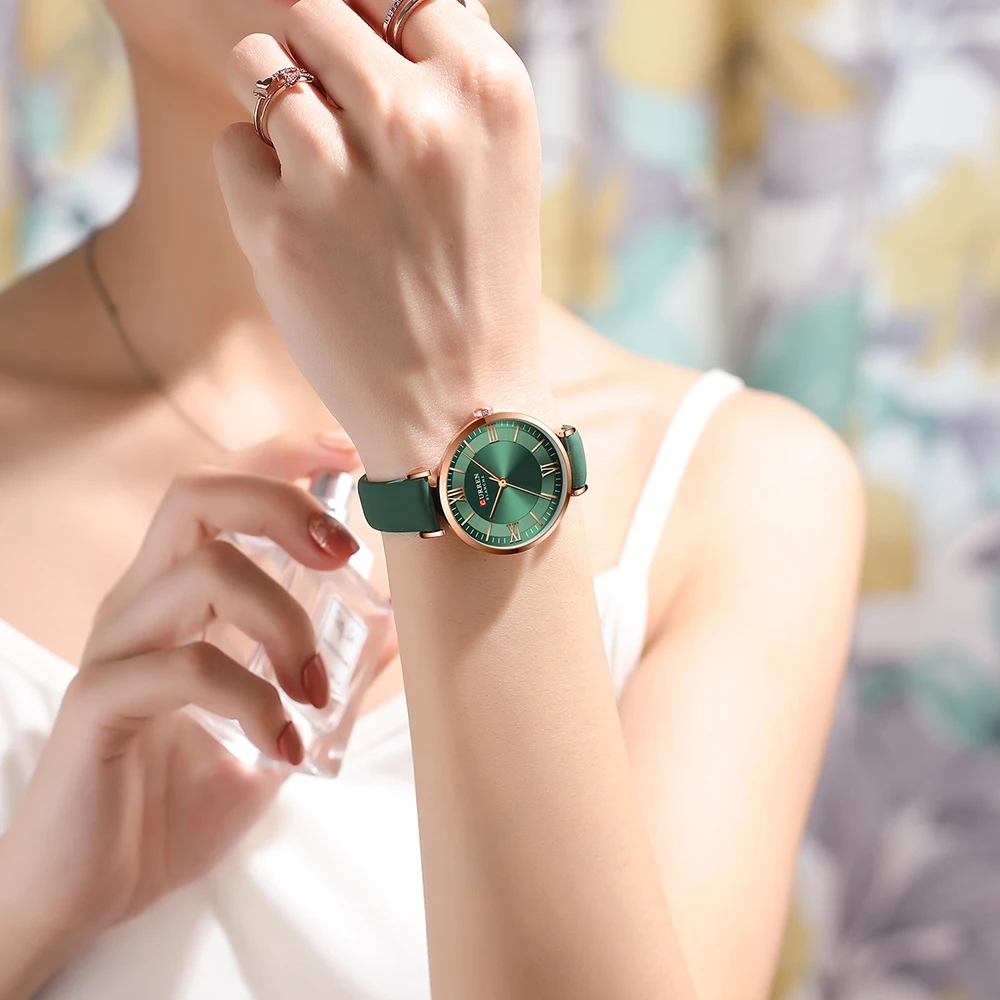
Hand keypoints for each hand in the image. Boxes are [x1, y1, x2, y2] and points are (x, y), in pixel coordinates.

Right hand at [0, 434, 365, 983]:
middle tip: (345, 553)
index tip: (348, 453)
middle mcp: (139, 606)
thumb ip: (315, 680)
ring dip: (285, 620)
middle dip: (283, 504)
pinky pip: (184, 668)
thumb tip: (391, 638)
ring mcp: (115, 651)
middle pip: (198, 497)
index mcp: (174, 599)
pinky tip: (282, 746)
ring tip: (316, 689)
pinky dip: (252, 699)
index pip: (218, 493)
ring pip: (203, 574)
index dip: (280, 457)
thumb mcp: (267, 729)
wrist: (86, 892)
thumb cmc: (172, 803)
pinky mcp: (97, 705)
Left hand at [215, 0, 553, 478]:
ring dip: (275, 104)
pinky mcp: (278, 224)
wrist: (463, 410)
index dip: (378, 30)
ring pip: (261, 61)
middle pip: (319, 8)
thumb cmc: (482, 289)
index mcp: (489, 92)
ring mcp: (342, 169)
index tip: (371, 72)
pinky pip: (232, 142)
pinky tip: (301, 224)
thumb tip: (384, 12)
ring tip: (316, 171)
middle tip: (337, 122)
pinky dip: (254, 173)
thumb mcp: (501, 170)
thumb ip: (449, 83)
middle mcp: (416, 116)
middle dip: (318, 55)